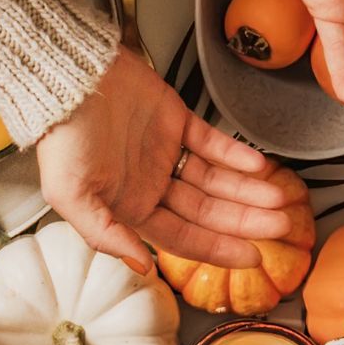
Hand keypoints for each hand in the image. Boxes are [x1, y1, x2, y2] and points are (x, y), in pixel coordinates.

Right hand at [37, 47, 294, 272]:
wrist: (70, 78)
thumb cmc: (62, 138)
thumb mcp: (70, 196)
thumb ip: (104, 235)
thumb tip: (141, 265)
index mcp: (129, 208)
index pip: (183, 237)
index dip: (217, 250)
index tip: (253, 257)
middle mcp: (151, 185)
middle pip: (208, 212)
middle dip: (244, 221)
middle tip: (281, 226)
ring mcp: (165, 153)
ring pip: (216, 180)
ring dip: (248, 190)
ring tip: (281, 197)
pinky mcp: (176, 121)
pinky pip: (213, 143)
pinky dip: (236, 154)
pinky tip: (259, 165)